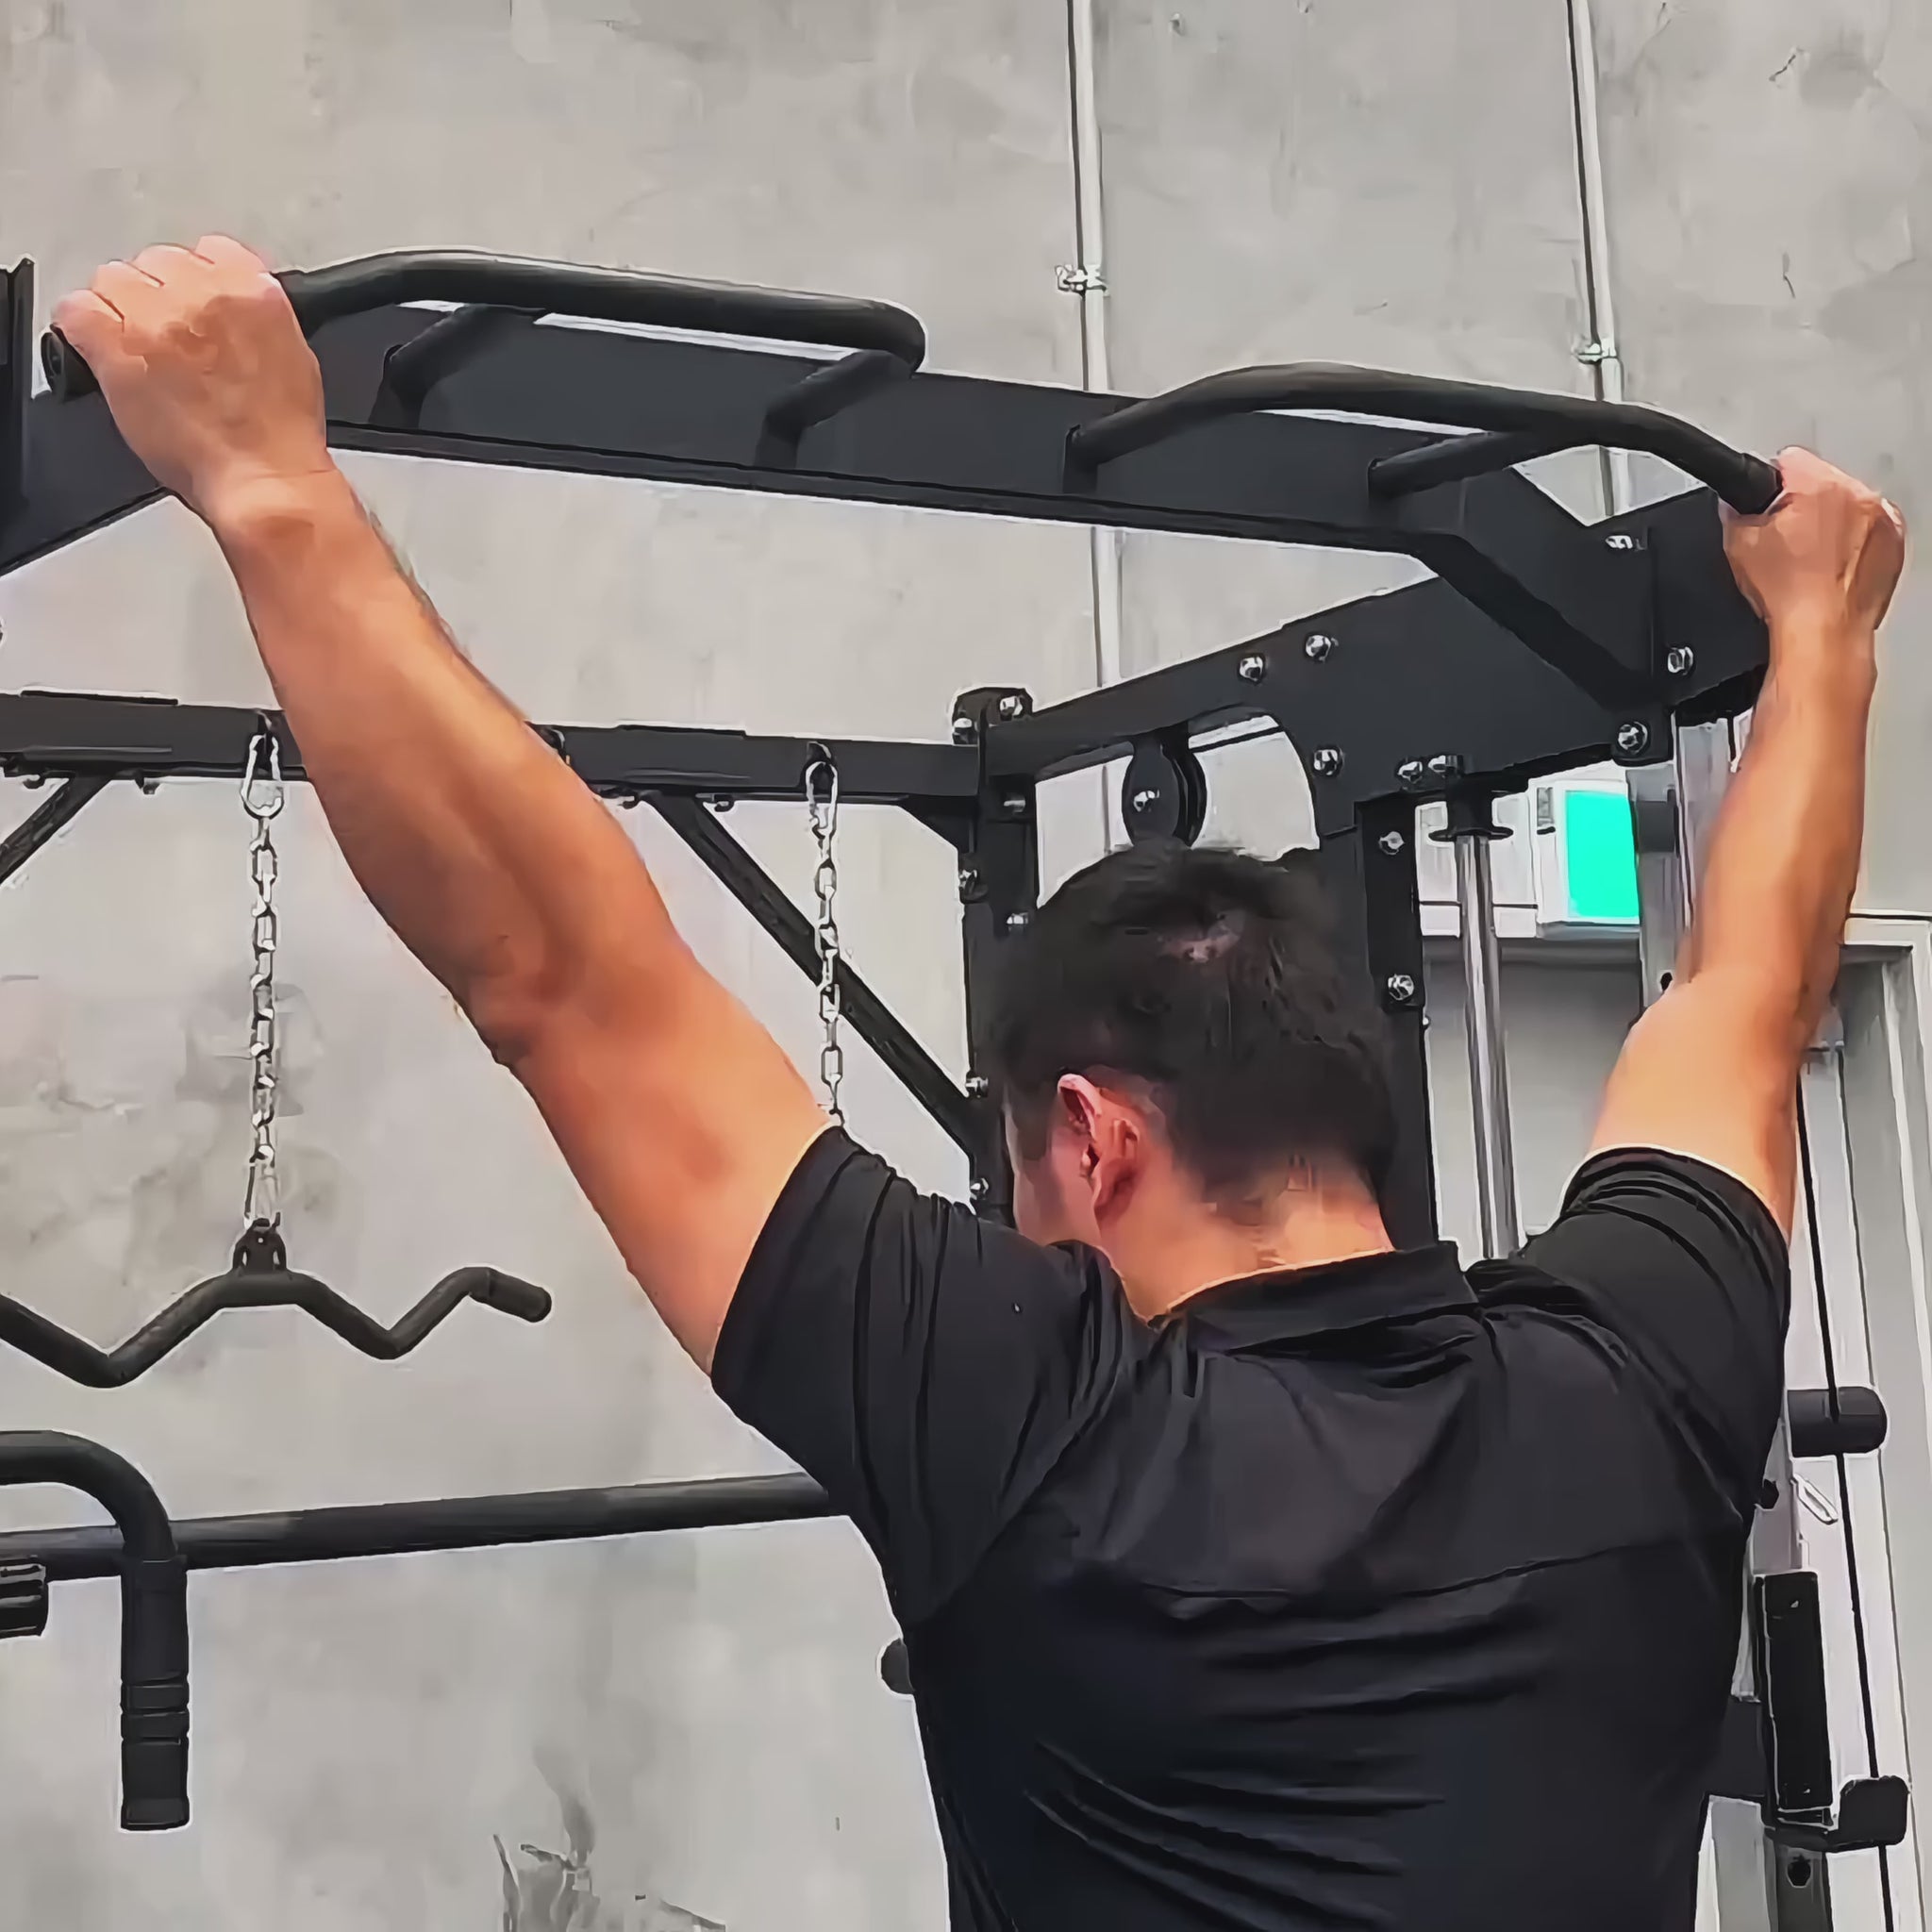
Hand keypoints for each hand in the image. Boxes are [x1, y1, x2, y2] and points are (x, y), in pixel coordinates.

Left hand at [52, 238, 335, 531]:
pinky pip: (78, 311)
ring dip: (123, 311)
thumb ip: (257, 320)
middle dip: (162, 297)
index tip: (196, 305)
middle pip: (159, 263)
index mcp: (254, 293)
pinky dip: (83, 326)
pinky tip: (102, 350)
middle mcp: (204, 296)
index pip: (212, 251)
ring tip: (139, 350)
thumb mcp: (294, 359)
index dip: (200, 282)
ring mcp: (158, 320)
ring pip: (115, 280)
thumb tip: (230, 313)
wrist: (265, 481)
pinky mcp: (119, 349)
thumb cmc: (281, 437)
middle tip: (170, 339)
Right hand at [1723, 447, 1905, 640]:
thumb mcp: (1739, 546)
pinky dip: (1851, 544)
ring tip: (1808, 560)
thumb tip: (1736, 505)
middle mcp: (1859, 496)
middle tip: (1785, 543)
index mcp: (1821, 485)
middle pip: (1820, 481)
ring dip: (1829, 523)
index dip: (1768, 487)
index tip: (1765, 509)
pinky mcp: (1894, 544)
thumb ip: (1734, 512)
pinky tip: (1829, 569)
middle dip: (1801, 505)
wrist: (1824, 634)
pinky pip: (1868, 530)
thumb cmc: (1793, 596)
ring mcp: (1883, 520)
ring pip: (1846, 505)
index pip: (1788, 460)